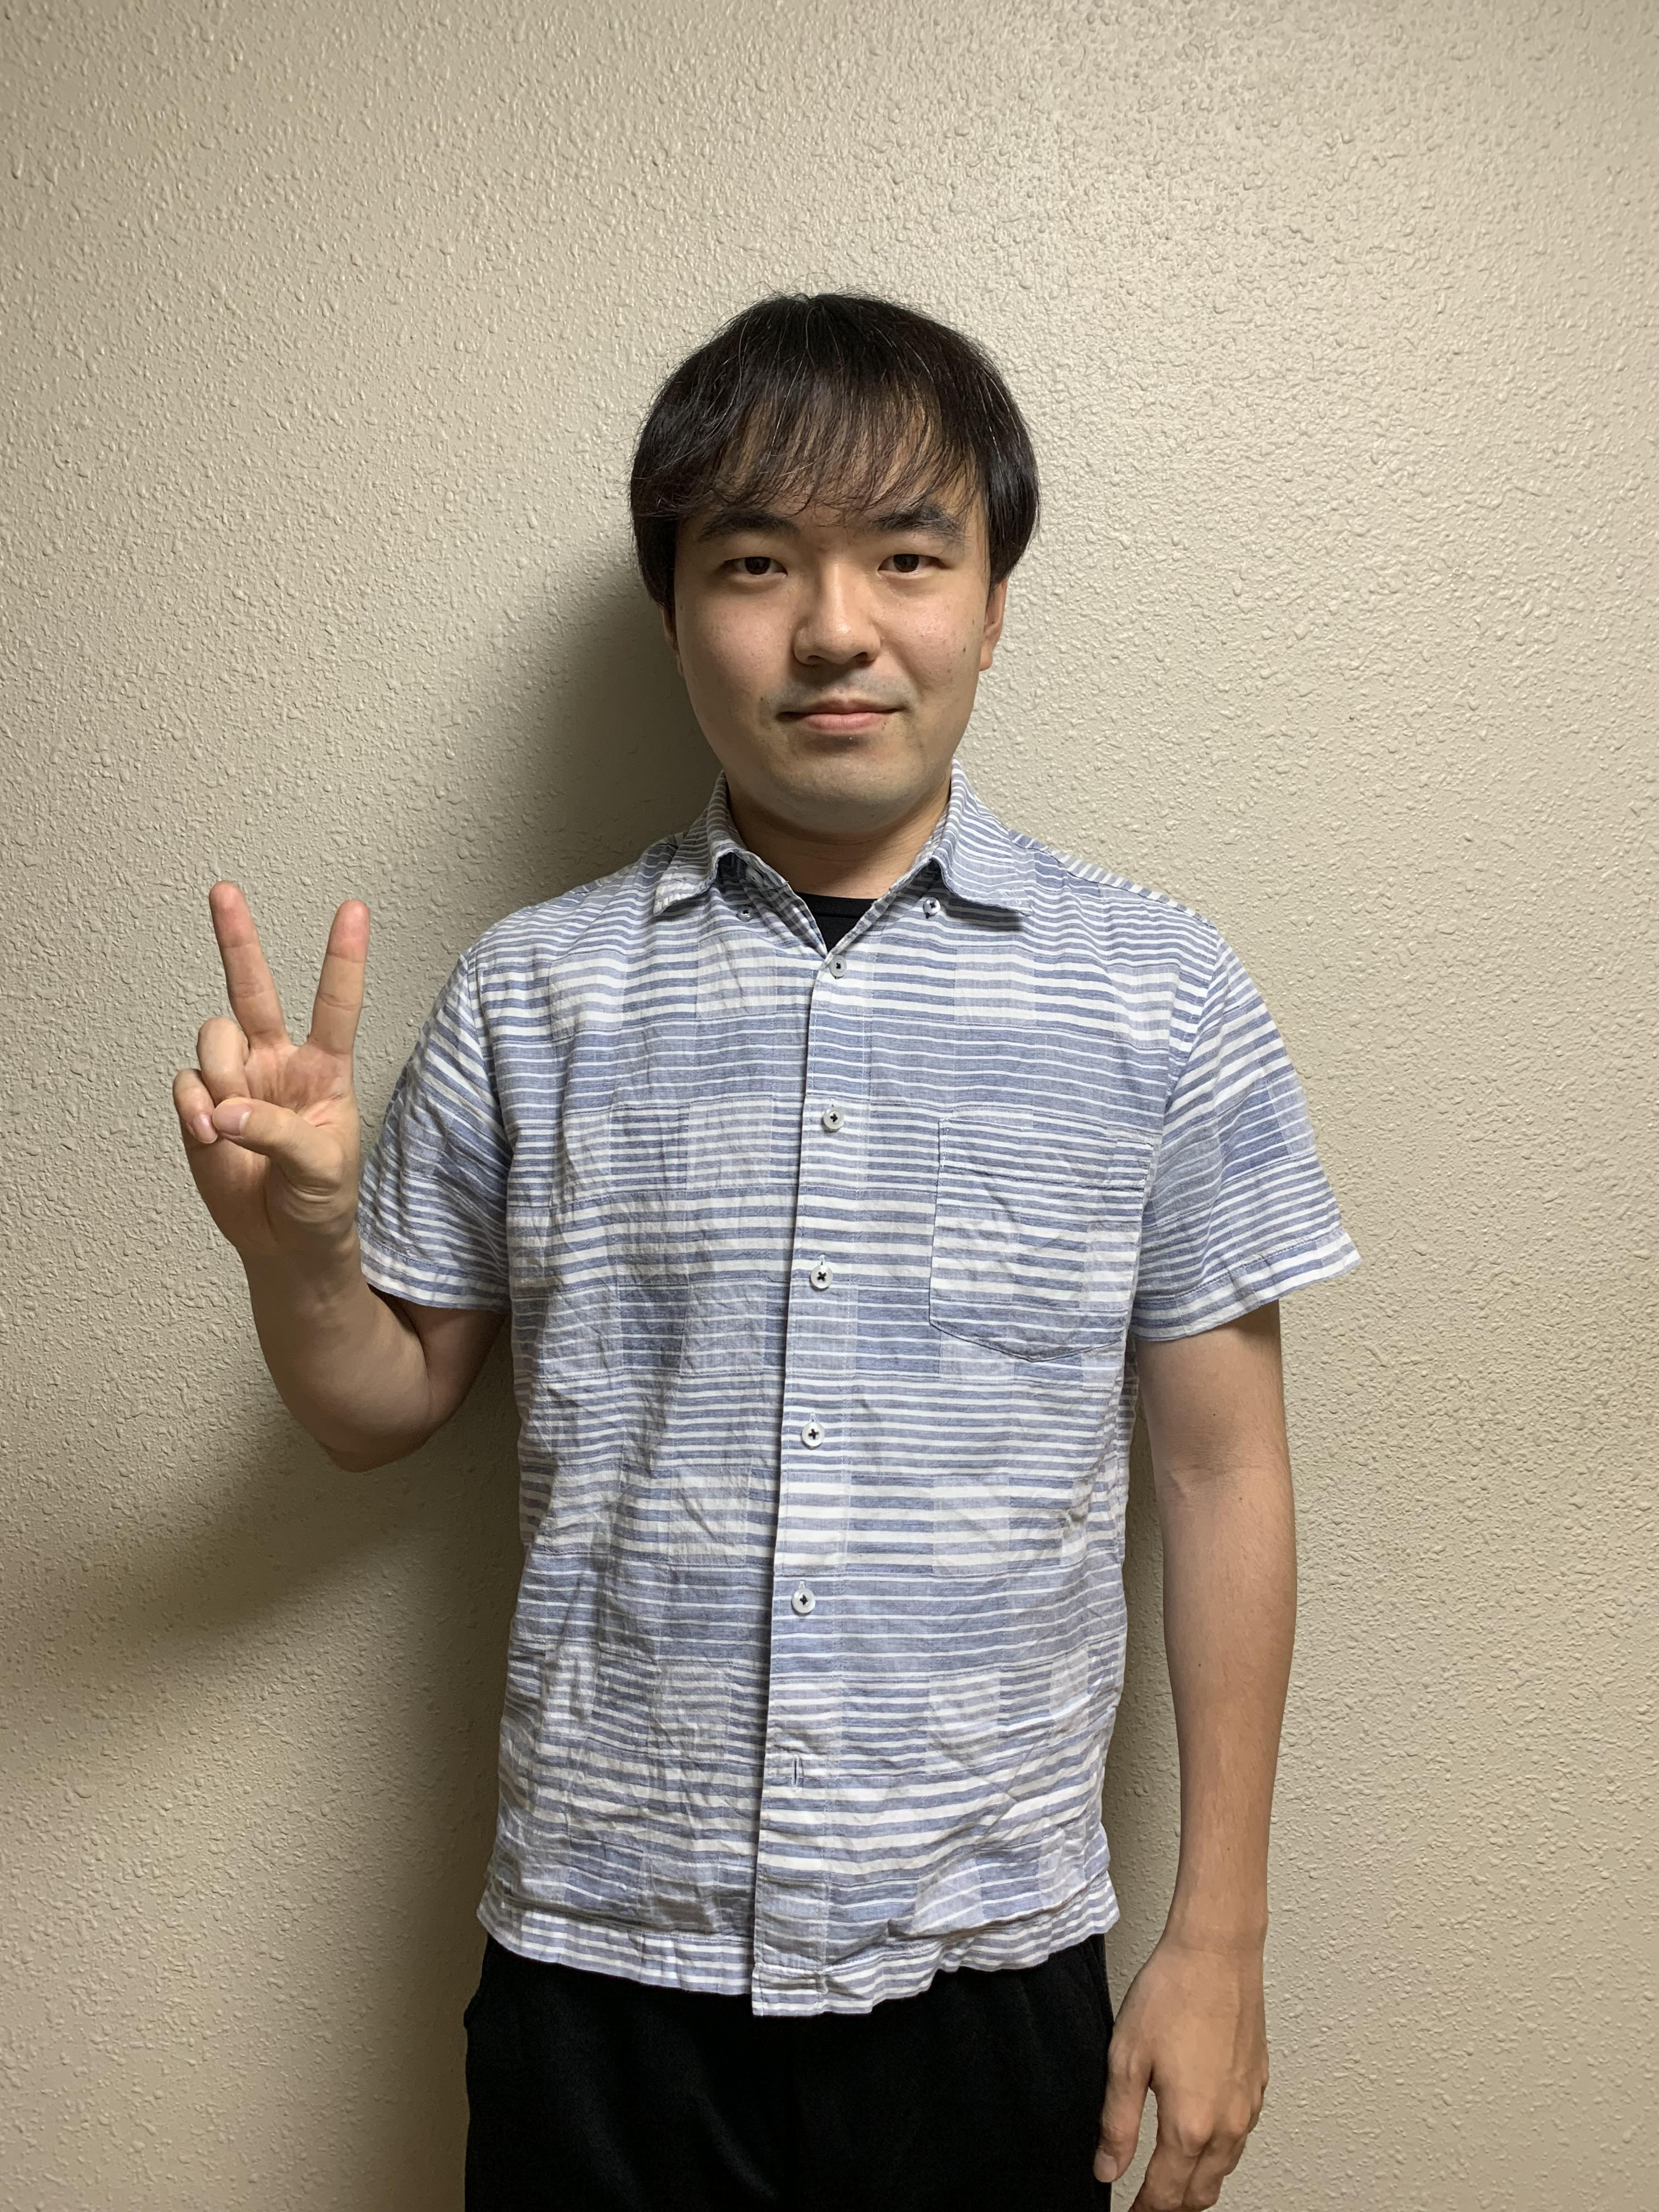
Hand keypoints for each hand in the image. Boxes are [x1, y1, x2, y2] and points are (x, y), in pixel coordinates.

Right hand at [173, 883, 368, 1263]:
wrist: (287, 1242)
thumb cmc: (321, 1199)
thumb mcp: (321, 1167)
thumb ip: (277, 1131)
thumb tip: (224, 1110)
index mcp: (325, 1068)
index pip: (336, 1005)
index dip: (342, 958)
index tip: (353, 909)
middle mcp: (278, 1061)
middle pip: (253, 989)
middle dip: (237, 940)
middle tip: (224, 892)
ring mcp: (237, 1079)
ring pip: (213, 1038)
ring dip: (219, 1076)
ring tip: (231, 1124)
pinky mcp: (203, 1103)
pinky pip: (186, 1082)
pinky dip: (193, 1106)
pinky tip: (208, 1134)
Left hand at [1094, 1935, 1267, 2208]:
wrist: (1217, 1951)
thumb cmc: (1171, 1994)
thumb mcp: (1126, 2059)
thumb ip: (1117, 2124)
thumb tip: (1107, 2170)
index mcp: (1190, 2125)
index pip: (1166, 2194)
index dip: (1143, 2211)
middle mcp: (1227, 2125)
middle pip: (1201, 2194)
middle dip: (1173, 2206)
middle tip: (1147, 2203)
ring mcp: (1248, 2106)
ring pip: (1224, 2170)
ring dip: (1198, 2184)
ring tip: (1171, 2180)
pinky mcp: (1258, 2086)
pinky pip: (1240, 2138)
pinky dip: (1219, 2153)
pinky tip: (1201, 2136)